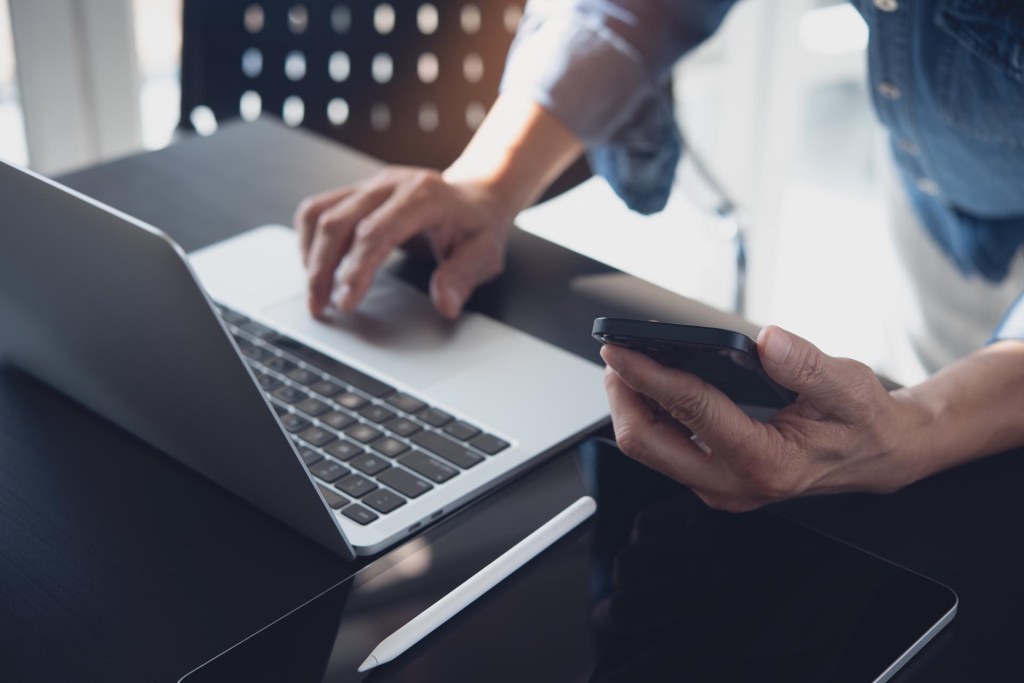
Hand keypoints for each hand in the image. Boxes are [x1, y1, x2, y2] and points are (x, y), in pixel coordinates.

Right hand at [294, 167, 515, 319]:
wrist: (475, 195)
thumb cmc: (477, 226)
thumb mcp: (484, 254)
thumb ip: (463, 277)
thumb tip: (445, 304)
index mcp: (424, 195)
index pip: (376, 231)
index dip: (357, 268)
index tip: (345, 301)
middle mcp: (392, 184)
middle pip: (338, 222)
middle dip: (323, 269)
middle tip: (321, 307)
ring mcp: (371, 184)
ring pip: (320, 213)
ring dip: (310, 256)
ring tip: (315, 293)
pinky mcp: (357, 191)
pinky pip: (318, 209)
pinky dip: (309, 240)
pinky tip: (316, 267)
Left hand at [601, 325, 931, 510]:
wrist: (874, 455)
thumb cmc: (861, 422)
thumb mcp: (850, 387)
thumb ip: (809, 366)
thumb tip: (768, 341)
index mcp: (765, 462)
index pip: (690, 410)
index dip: (648, 375)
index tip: (619, 348)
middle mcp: (732, 484)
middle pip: (647, 443)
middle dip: (623, 397)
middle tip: (616, 354)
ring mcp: (718, 487)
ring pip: (648, 450)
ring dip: (631, 406)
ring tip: (628, 364)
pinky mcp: (710, 479)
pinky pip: (663, 449)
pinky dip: (649, 415)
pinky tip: (652, 385)